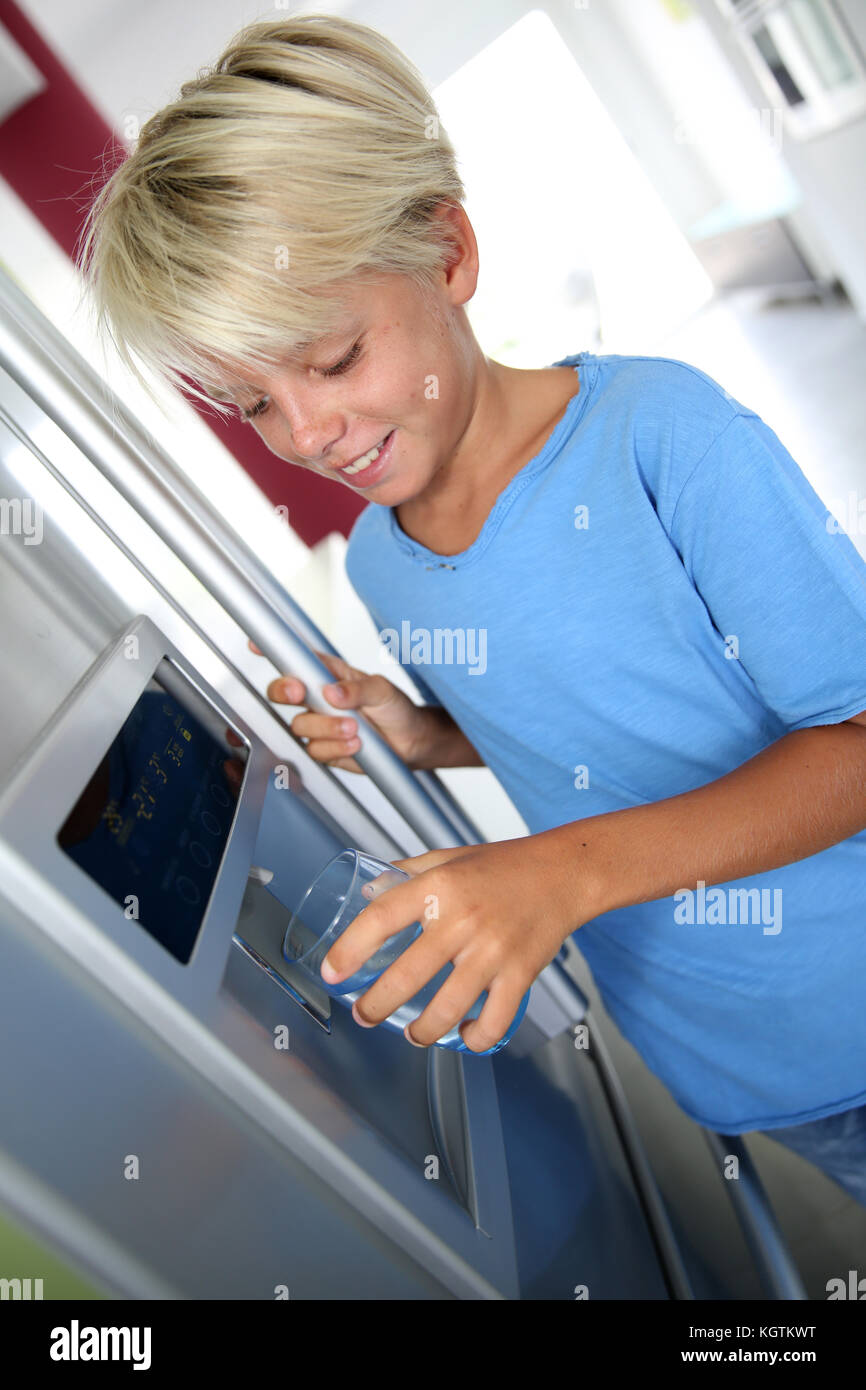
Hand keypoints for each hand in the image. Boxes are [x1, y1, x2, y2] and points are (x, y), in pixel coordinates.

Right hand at [249, 640, 431, 772]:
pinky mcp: (323, 749)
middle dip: (285, 691)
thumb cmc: (394, 708)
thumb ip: (357, 689)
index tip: (256, 645)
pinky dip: (336, 747)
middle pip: (281, 692)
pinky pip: (316, 750)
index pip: (296, 659)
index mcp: (327, 674)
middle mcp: (317, 698)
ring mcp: (318, 724)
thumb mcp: (382, 690)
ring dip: (326, 726)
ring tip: (354, 728)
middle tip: (301, 692)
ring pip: (300, 725)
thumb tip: (332, 691)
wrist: (410, 742)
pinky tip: (356, 744)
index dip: (272, 650)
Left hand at [319, 837, 587, 1052]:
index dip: (349, 948)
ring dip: (422, 1031)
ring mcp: (492, 950)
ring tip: (413, 1035)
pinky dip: (475, 1038)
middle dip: (375, 1006)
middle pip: (406, 975)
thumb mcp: (449, 856)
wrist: (564, 873)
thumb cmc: (505, 865)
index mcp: (439, 887)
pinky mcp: (520, 973)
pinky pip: (494, 1020)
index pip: (381, 918)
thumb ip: (407, 874)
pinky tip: (464, 1035)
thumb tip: (368, 890)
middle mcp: (462, 919)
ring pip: (446, 1008)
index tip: (332, 972)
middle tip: (364, 1016)